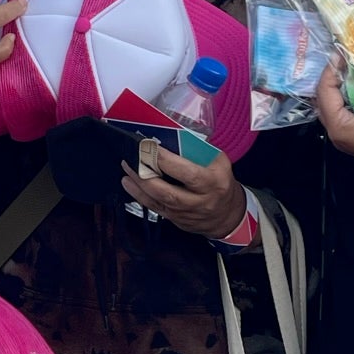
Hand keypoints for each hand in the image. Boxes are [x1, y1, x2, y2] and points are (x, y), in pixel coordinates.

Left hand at [125, 145, 247, 237]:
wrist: (227, 215)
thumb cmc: (220, 181)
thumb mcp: (219, 163)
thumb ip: (200, 151)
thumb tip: (174, 133)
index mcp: (213, 183)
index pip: (187, 174)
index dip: (166, 161)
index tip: (149, 147)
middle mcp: (200, 200)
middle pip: (169, 191)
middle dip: (146, 174)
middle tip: (132, 157)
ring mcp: (186, 213)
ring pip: (159, 200)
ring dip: (139, 183)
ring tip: (127, 166)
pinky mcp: (176, 220)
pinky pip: (155, 208)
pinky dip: (139, 195)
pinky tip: (129, 182)